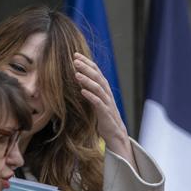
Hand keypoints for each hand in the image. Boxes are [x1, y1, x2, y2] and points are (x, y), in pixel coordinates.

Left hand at [73, 52, 135, 166]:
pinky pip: (98, 103)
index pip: (97, 72)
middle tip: (75, 59)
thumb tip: (80, 81)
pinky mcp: (105, 114)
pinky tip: (82, 91)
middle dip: (86, 67)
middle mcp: (107, 94)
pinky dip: (90, 96)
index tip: (76, 55)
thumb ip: (90, 91)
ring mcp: (107, 104)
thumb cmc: (105, 118)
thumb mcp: (96, 102)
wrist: (116, 135)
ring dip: (87, 80)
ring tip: (76, 74)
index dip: (87, 63)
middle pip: (97, 77)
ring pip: (98, 88)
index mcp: (105, 90)